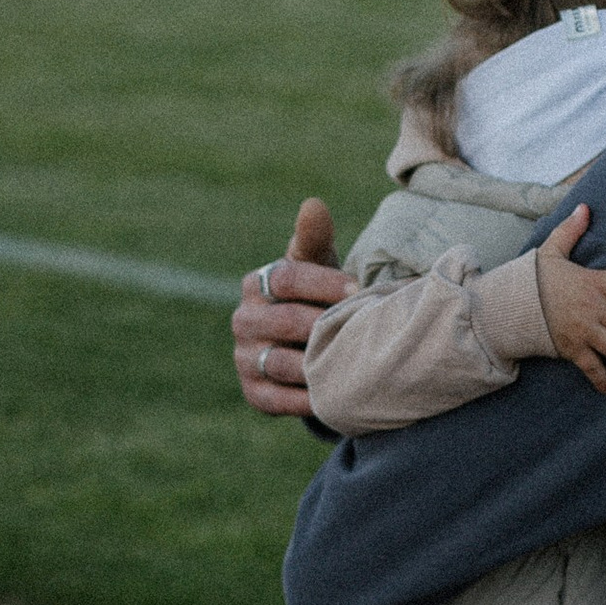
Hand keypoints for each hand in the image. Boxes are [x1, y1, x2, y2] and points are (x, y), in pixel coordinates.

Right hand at [233, 197, 353, 414]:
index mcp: (257, 283)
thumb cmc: (318, 293)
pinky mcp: (253, 392)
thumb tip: (313, 204)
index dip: (324, 284)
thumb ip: (315, 237)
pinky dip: (306, 400)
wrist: (309, 343)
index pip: (286, 279)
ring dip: (318, 365)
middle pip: (286, 321)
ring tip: (352, 364)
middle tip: (361, 331)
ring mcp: (244, 357)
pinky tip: (335, 395)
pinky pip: (277, 400)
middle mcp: (243, 320)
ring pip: (281, 362)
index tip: (358, 291)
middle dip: (326, 325)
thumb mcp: (318, 263)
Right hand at [533, 204, 605, 395]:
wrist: (508, 305)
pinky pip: (590, 367)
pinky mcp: (569, 348)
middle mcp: (591, 309)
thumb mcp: (551, 251)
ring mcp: (581, 331)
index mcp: (591, 284)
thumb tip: (584, 207)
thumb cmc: (534, 278)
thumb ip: (571, 231)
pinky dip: (601, 379)